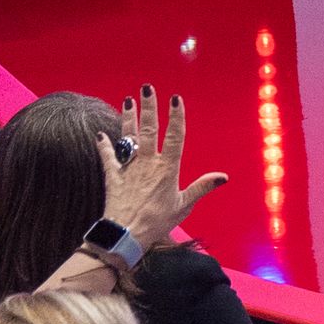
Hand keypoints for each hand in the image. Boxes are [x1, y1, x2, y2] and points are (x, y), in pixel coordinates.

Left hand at [101, 86, 225, 248]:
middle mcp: (148, 163)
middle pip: (149, 129)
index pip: (174, 136)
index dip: (176, 116)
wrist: (126, 234)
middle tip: (147, 88)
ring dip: (128, 118)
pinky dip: (104, 145)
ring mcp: (129, 168)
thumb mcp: (184, 205)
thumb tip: (223, 177)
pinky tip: (100, 134)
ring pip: (129, 137)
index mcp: (168, 168)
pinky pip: (108, 157)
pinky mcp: (113, 176)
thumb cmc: (158, 221)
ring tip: (127, 101)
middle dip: (149, 107)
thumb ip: (202, 187)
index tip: (175, 99)